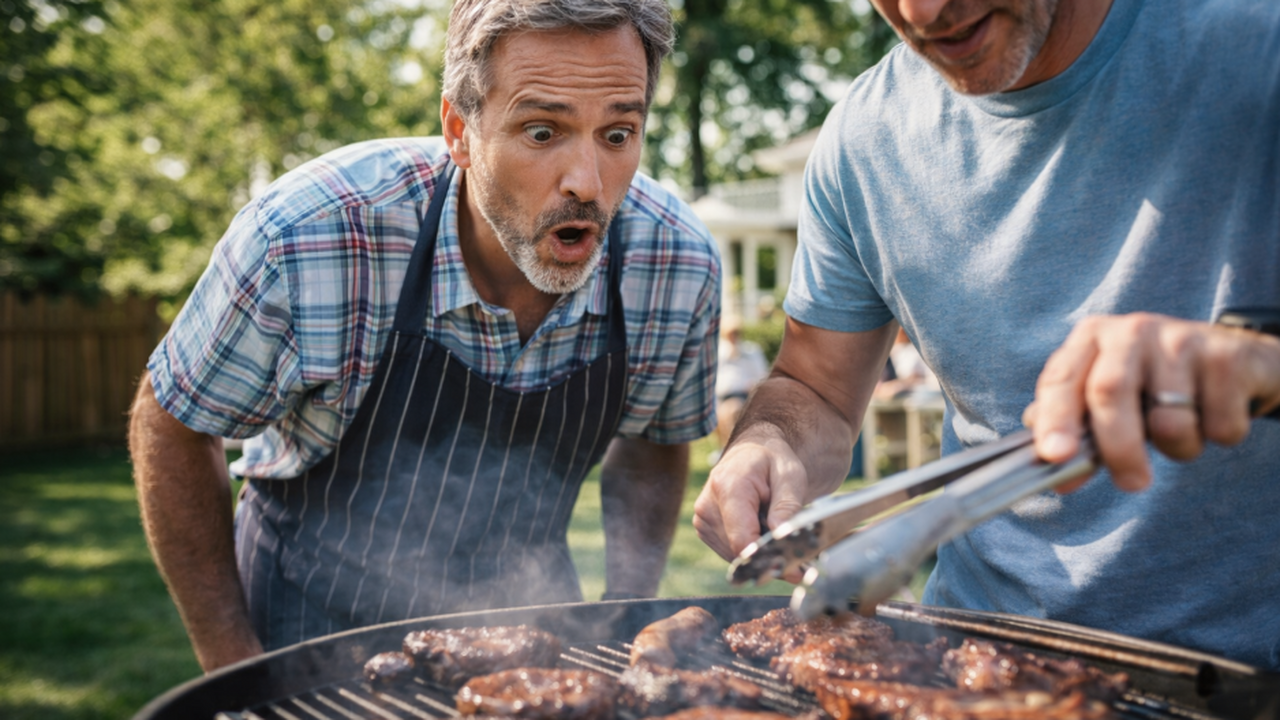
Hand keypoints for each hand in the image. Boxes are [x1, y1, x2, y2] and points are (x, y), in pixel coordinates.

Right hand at [693, 427, 808, 576]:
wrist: (750, 451)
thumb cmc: (772, 461)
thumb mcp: (790, 476)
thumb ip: (787, 507)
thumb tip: (781, 537)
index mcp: (727, 487)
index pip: (742, 539)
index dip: (767, 558)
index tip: (793, 569)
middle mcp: (707, 505)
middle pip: (738, 550)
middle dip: (768, 556)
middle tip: (796, 554)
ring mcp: (702, 519)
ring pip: (734, 555)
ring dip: (758, 553)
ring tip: (774, 532)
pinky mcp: (703, 528)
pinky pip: (729, 551)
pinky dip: (748, 548)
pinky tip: (760, 531)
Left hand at [1025, 313, 1279, 490]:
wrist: (1233, 360)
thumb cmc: (1154, 385)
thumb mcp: (1110, 396)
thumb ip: (1078, 428)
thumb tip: (1056, 472)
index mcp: (1091, 338)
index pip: (1061, 378)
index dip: (1055, 418)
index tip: (1056, 456)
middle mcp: (1131, 331)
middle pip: (1109, 392)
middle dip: (1116, 448)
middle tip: (1132, 483)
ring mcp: (1180, 339)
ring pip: (1170, 420)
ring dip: (1178, 448)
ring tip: (1183, 433)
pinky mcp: (1227, 356)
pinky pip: (1219, 424)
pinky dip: (1218, 435)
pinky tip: (1215, 415)